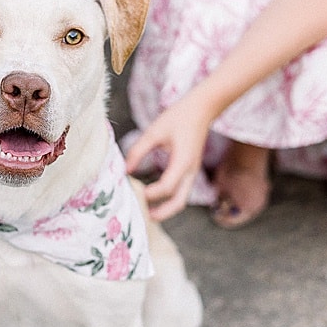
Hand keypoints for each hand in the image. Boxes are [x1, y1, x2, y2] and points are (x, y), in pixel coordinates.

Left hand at [125, 98, 212, 220]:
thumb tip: (124, 170)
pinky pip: (180, 190)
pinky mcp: (189, 169)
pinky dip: (168, 198)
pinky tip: (152, 196)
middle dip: (162, 212)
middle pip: (179, 201)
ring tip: (146, 211)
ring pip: (182, 198)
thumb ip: (138, 151)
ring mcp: (192, 171)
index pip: (168, 187)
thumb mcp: (154, 131)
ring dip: (165, 208)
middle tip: (144, 217)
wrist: (202, 109)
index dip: (151, 194)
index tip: (135, 191)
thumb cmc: (178, 117)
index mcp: (183, 161)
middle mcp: (190, 170)